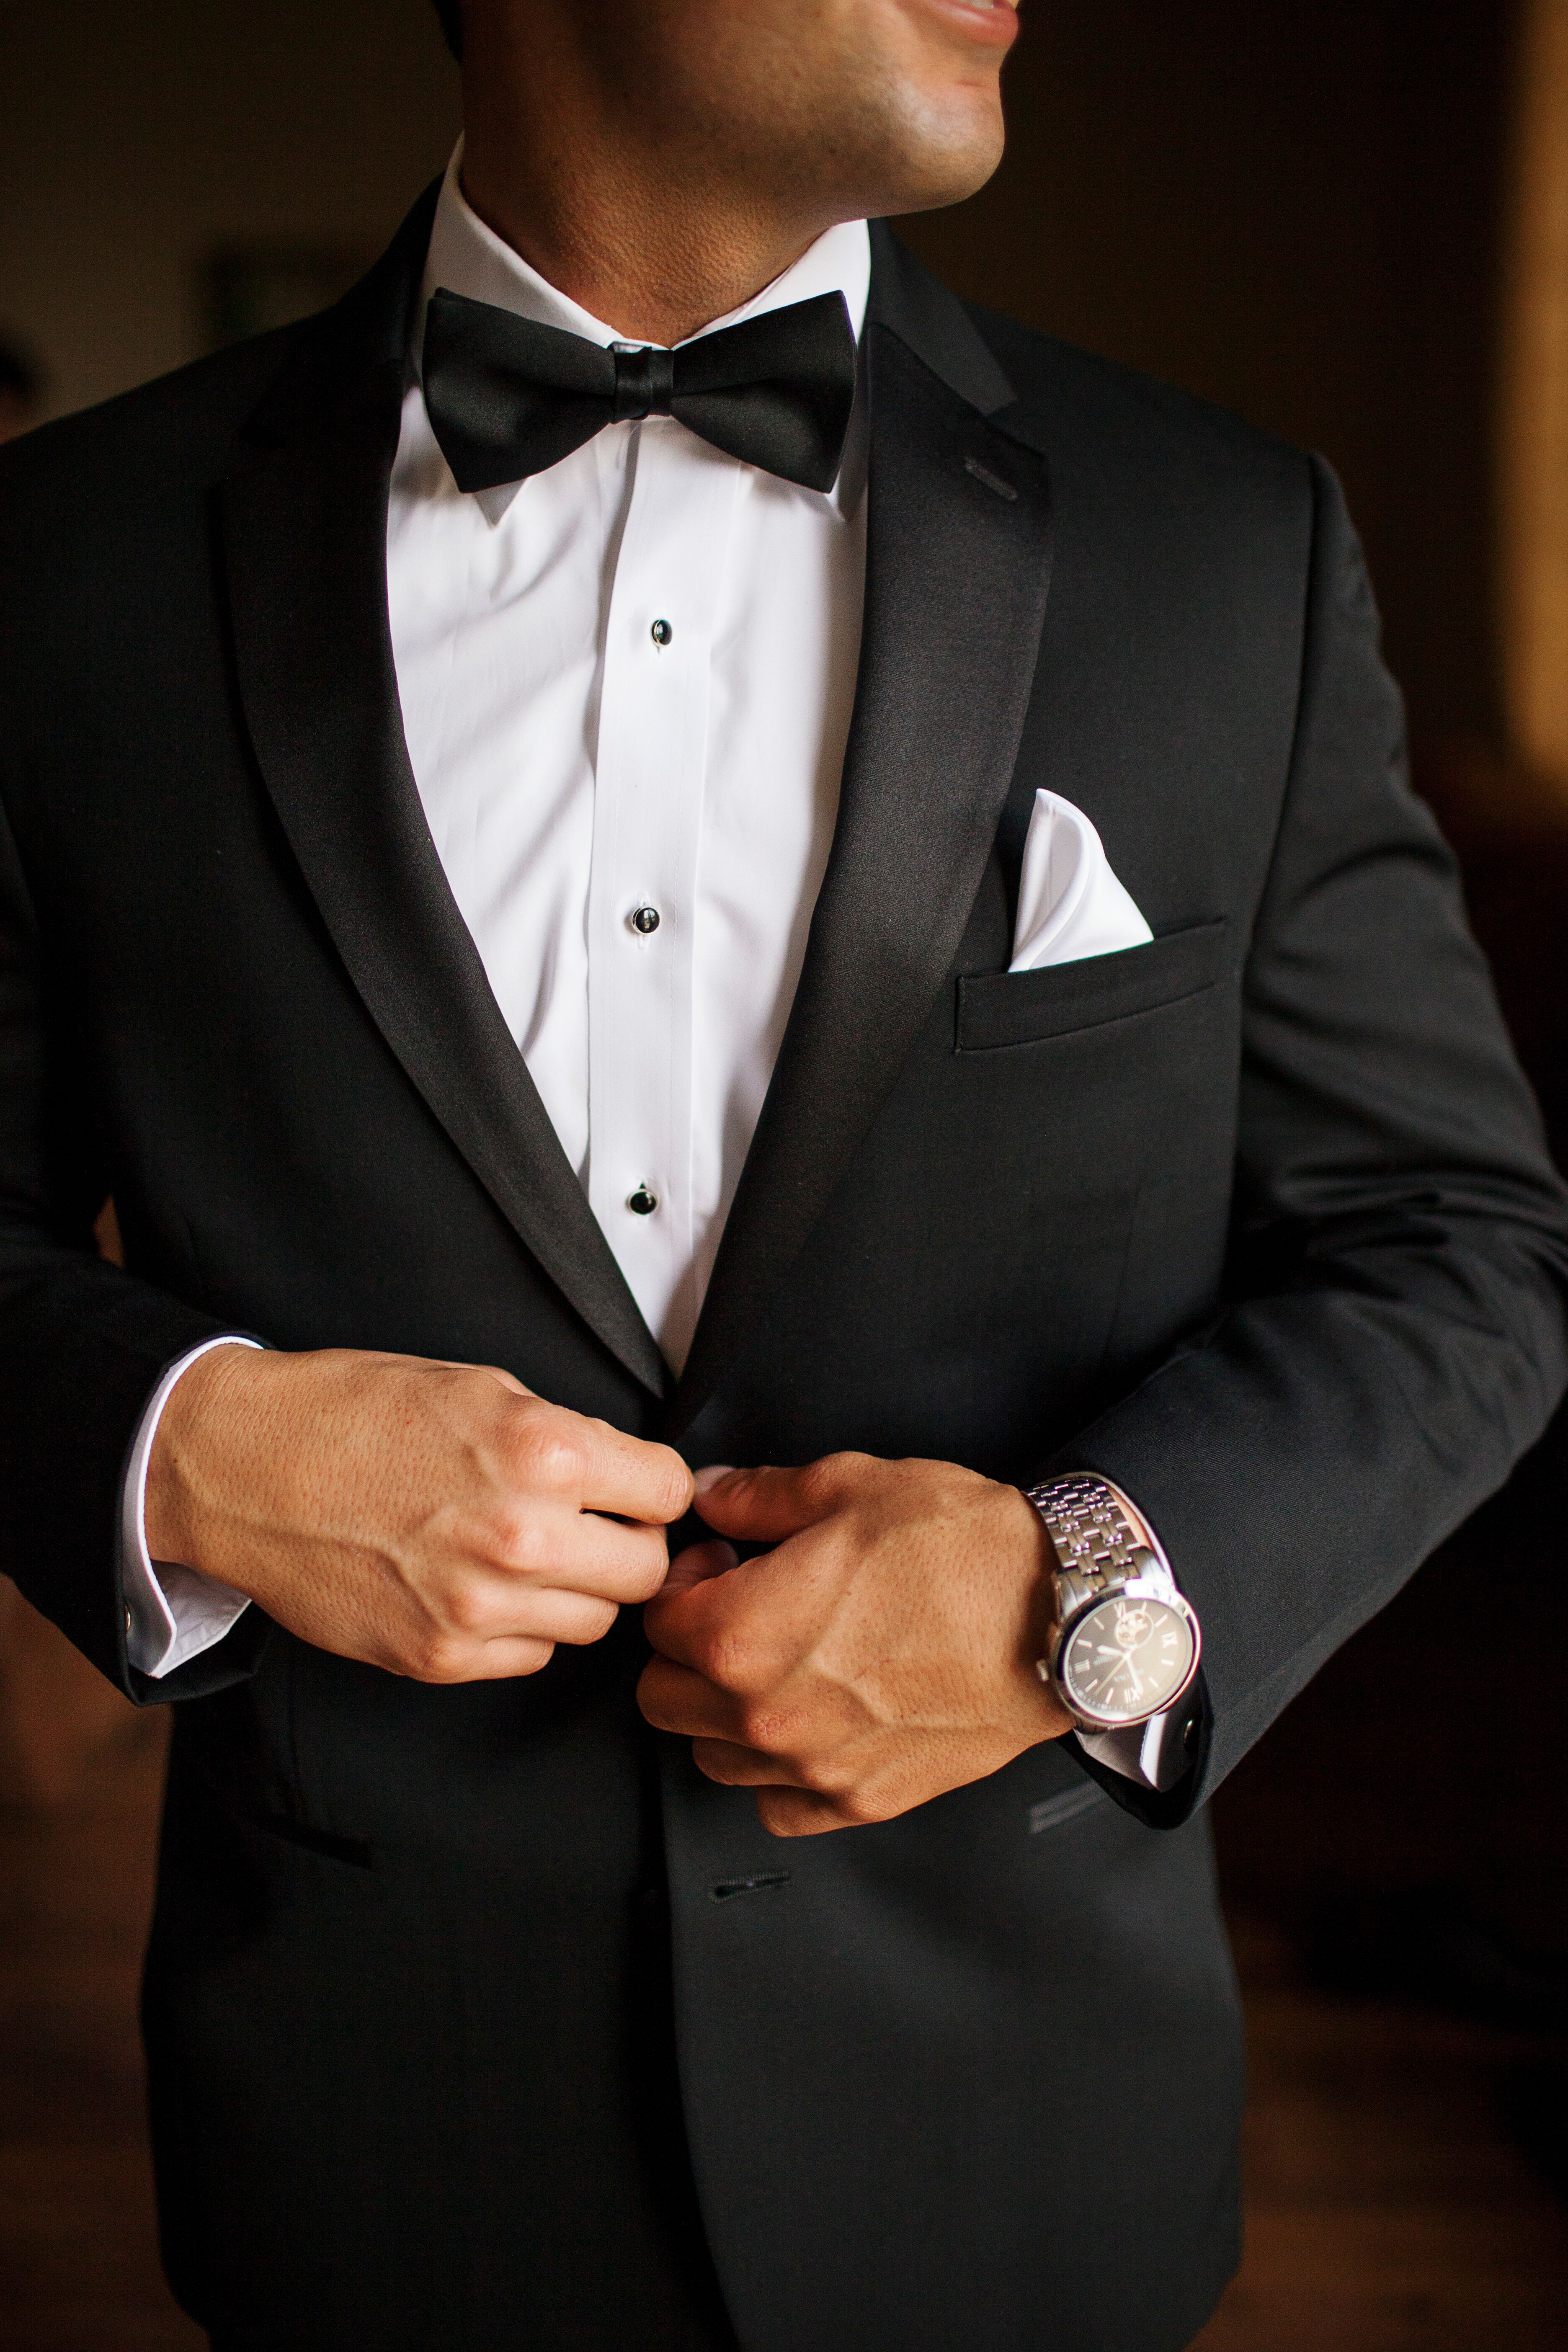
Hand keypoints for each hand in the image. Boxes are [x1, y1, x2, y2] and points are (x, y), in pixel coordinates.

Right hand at [146, 1345, 693, 1681]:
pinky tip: (482, 1584)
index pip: (668, 1491)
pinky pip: (531, 1654)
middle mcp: (522, 1537)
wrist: (246, 1466)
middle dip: (628, 1544)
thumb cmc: (355, 1413)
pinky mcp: (440, 1656)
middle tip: (594, 1525)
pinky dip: (522, 1625)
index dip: (655, 1487)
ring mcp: (481, 1606)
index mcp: (543, 1454)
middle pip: (645, 1569)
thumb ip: (566, 1438)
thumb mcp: (481, 1387)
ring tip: (529, 1553)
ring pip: (594, 1622)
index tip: (638, 1489)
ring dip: (578, 1590)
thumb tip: (624, 1475)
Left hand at [638, 1453, 1072, 1835]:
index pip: (657, 1620)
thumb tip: (714, 1494)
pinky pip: (777, 1805)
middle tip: (740, 1611)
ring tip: (778, 1664)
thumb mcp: (849, 1485)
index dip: (687, 1580)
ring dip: (725, 1713)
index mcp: (743, 1634)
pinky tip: (813, 1721)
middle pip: (664, 1698)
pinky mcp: (863, 1800)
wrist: (1058, 1614)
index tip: (722, 1563)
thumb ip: (760, 1495)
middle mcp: (766, 1714)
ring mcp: (814, 1767)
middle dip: (689, 1650)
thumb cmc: (962, 1550)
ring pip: (712, 1756)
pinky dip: (780, 1772)